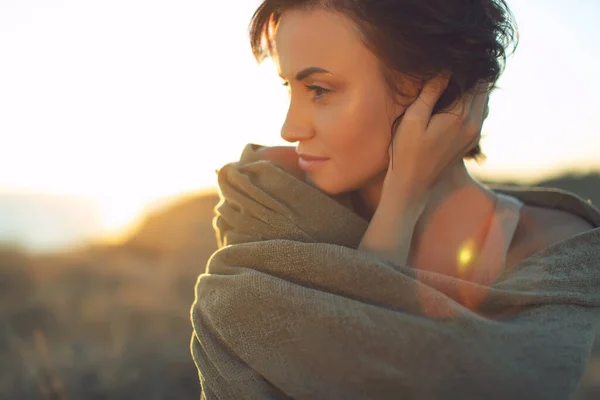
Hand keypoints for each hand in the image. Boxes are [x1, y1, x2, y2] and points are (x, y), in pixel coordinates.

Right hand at [385, 72, 488, 199]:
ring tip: (453, 80)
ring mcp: (474, 135)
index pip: (475, 80)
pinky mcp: (469, 142)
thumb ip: (431, 93)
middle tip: (453, 64)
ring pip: (483, 101)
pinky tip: (454, 99)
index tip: (452, 57)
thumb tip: (445, 69)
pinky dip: (471, 103)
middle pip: (483, 89)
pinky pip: (479, 114)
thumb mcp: (413, 119)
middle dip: (472, 75)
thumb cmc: (406, 151)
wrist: (411, 185)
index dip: (465, 66)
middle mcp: (474, 125)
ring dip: (472, 89)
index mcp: (461, 116)